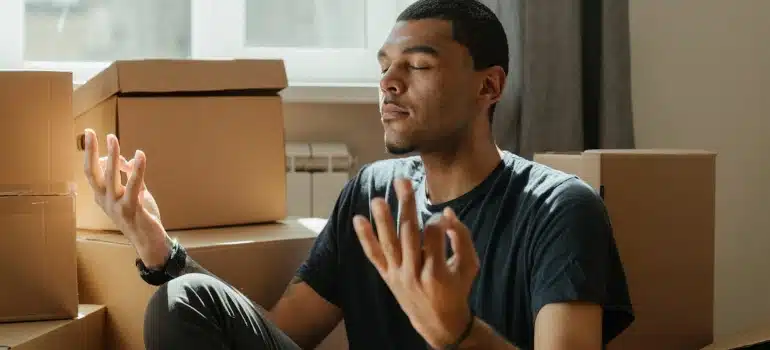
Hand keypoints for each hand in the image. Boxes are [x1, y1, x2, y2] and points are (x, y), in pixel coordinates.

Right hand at [83, 129, 171, 268]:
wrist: (149, 243)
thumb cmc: (140, 217)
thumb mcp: (134, 193)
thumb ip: (130, 176)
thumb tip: (127, 159)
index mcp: (102, 197)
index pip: (92, 172)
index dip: (90, 154)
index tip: (91, 135)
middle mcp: (105, 201)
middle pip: (94, 173)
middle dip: (91, 151)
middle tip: (91, 132)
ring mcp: (117, 206)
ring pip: (111, 177)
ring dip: (112, 156)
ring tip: (112, 138)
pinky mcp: (132, 209)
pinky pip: (133, 186)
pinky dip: (137, 169)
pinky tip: (140, 156)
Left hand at [353, 178, 479, 347]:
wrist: (438, 321)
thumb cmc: (457, 288)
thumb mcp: (469, 265)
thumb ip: (462, 238)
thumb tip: (448, 213)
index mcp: (437, 271)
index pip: (433, 235)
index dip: (437, 221)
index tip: (442, 217)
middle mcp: (414, 273)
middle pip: (408, 233)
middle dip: (406, 205)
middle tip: (402, 181)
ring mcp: (398, 275)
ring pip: (389, 243)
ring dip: (382, 219)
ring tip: (377, 198)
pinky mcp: (387, 276)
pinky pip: (374, 256)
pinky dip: (365, 238)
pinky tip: (358, 219)